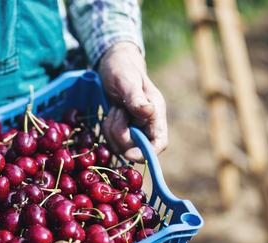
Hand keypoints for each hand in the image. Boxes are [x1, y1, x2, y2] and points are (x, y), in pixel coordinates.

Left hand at [98, 42, 167, 161]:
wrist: (114, 63)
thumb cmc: (122, 68)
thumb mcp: (127, 80)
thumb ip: (136, 98)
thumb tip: (148, 112)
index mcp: (155, 112)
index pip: (159, 143)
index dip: (146, 153)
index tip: (128, 154)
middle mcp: (148, 123)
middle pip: (136, 148)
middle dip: (121, 135)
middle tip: (116, 112)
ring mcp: (135, 127)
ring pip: (122, 145)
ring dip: (112, 130)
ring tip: (115, 109)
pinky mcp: (124, 128)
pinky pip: (113, 140)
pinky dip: (108, 129)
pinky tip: (112, 113)